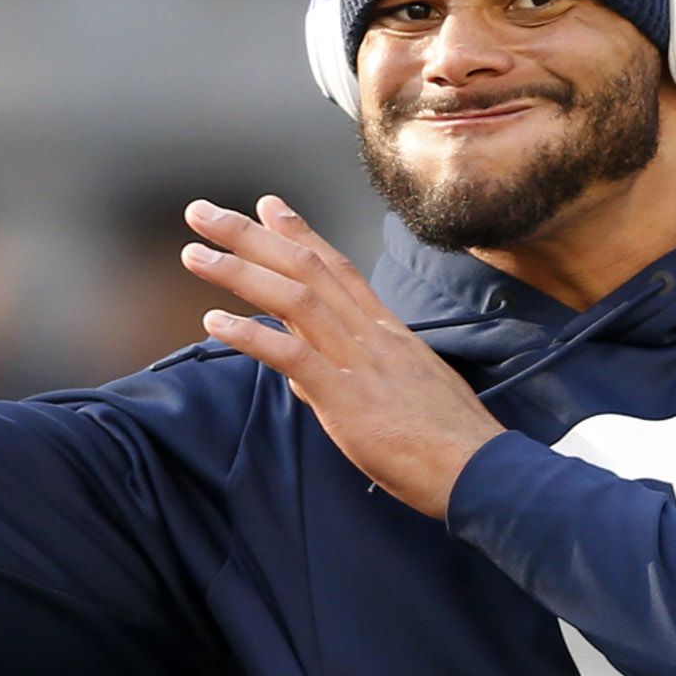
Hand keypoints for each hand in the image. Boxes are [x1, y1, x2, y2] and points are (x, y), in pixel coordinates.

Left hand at [183, 197, 503, 517]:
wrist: (481, 472)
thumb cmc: (445, 443)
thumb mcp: (397, 397)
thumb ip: (342, 379)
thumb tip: (299, 376)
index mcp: (386, 331)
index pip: (337, 267)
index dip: (298, 233)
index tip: (265, 204)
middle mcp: (372, 333)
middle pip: (306, 267)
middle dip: (250, 235)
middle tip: (201, 212)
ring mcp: (360, 362)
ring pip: (295, 298)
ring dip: (239, 271)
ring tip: (194, 253)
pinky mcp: (349, 398)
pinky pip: (294, 356)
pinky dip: (251, 335)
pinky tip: (215, 322)